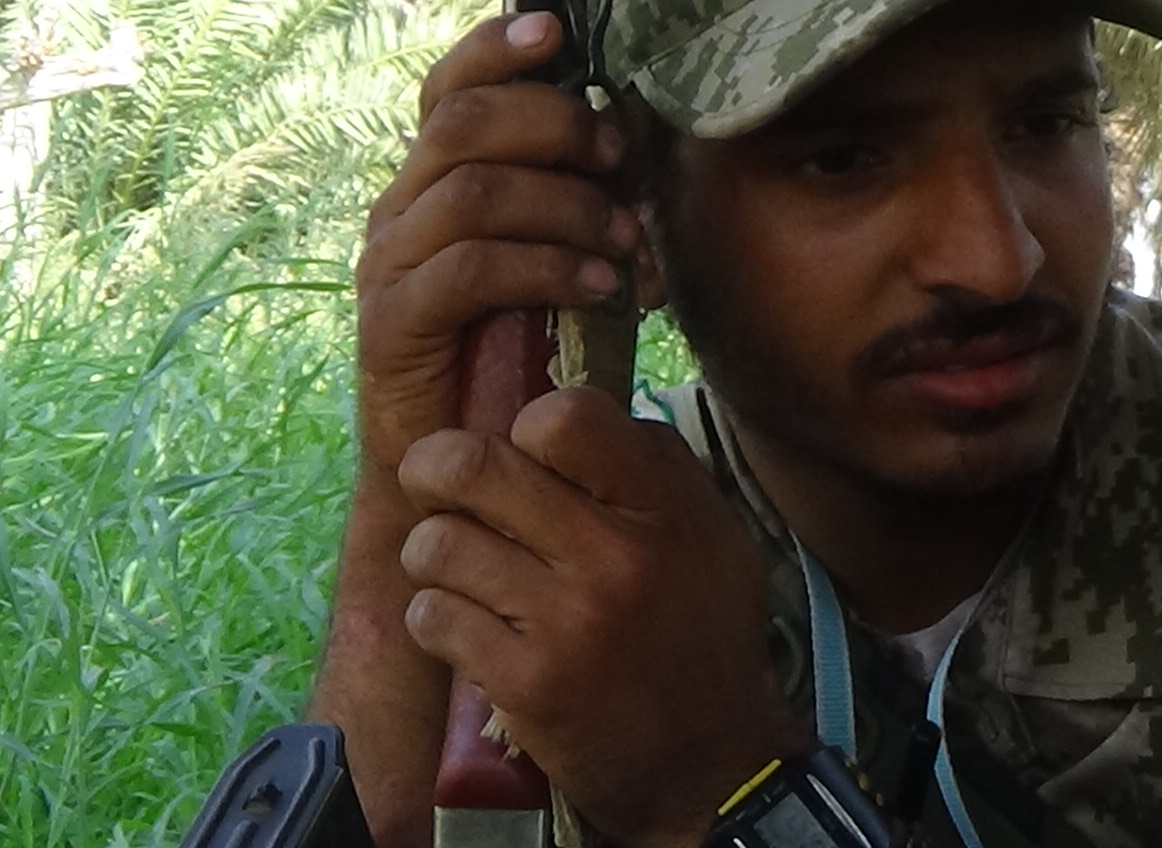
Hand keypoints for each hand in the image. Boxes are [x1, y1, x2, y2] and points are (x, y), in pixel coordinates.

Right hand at [356, 11, 652, 475]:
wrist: (467, 470)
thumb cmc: (524, 362)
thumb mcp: (559, 264)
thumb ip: (576, 202)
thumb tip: (632, 141)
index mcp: (435, 184)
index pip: (447, 89)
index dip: (494, 48)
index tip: (555, 30)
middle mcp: (402, 212)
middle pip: (462, 122)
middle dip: (554, 126)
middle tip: (619, 158)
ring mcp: (391, 266)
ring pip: (476, 191)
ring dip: (569, 206)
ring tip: (628, 242)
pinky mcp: (393, 325)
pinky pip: (471, 269)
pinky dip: (547, 267)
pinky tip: (600, 285)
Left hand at [396, 386, 809, 847]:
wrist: (711, 762)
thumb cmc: (704, 635)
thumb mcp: (712, 534)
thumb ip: (651, 468)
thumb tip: (565, 415)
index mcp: (664, 508)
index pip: (563, 417)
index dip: (526, 425)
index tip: (524, 452)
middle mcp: (614, 557)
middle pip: (473, 466)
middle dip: (434, 468)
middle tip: (437, 483)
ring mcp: (566, 622)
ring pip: (436, 544)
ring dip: (433, 554)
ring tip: (458, 568)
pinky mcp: (525, 683)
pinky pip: (432, 616)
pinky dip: (437, 617)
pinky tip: (468, 628)